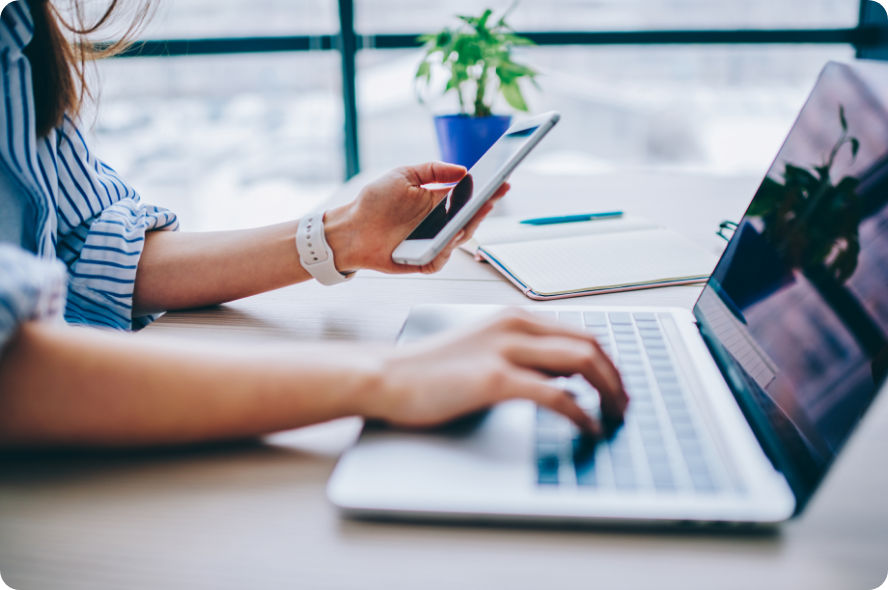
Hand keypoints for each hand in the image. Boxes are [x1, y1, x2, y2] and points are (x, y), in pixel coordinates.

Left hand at [324, 162, 509, 273]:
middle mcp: (439, 223)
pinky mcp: (423, 260)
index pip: (469, 196)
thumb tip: (463, 170)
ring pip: (459, 238)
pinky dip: (447, 250)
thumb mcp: (404, 175)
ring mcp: (433, 243)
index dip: (487, 190)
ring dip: (469, 226)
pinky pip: (441, 258)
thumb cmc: (375, 201)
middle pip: (470, 218)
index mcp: (438, 202)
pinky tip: (450, 238)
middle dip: (484, 207)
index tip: (502, 180)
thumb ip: (433, 170)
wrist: (351, 228)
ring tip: (476, 212)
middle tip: (493, 196)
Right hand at [362, 309, 627, 434]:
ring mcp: (506, 350)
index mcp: (515, 317)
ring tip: (615, 416)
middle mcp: (516, 326)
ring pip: (582, 362)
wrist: (388, 376)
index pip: (580, 333)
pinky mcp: (495, 379)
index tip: (617, 385)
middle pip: (590, 344)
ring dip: (609, 391)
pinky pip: (556, 394)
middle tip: (625, 404)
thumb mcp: (484, 348)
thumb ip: (522, 354)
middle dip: (617, 376)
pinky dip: (581, 412)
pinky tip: (587, 427)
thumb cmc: (431, 369)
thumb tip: (564, 375)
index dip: (608, 361)